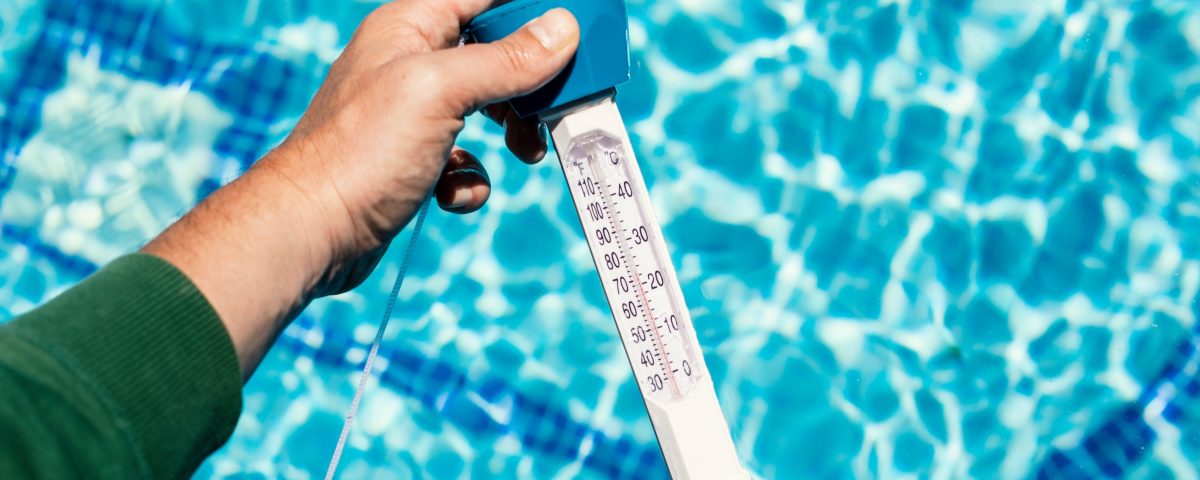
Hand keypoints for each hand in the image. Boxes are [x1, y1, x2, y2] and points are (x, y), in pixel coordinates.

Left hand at [144, 0, 579, 376]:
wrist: (312, 231)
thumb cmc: (362, 152)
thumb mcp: (442, 91)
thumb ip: (505, 59)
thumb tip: (562, 28)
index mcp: (410, 26)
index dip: (529, 10)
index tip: (573, 30)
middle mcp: (408, 63)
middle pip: (493, 52)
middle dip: (530, 82)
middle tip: (560, 104)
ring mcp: (409, 114)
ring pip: (485, 108)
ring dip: (512, 132)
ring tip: (526, 154)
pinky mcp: (411, 161)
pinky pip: (462, 160)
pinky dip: (470, 178)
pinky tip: (454, 192)